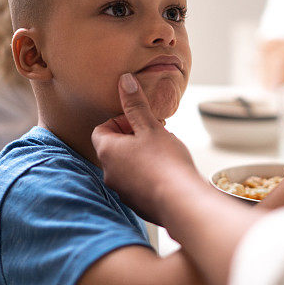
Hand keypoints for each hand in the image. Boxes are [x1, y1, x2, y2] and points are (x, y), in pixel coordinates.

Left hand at [92, 73, 204, 223]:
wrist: (181, 201)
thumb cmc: (165, 162)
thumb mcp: (150, 127)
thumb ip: (136, 105)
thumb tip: (124, 81)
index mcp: (107, 151)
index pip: (102, 129)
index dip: (122, 121)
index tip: (141, 121)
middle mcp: (109, 173)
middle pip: (115, 147)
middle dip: (134, 137)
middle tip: (156, 133)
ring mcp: (122, 191)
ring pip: (127, 165)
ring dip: (142, 155)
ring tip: (164, 151)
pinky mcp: (137, 203)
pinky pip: (138, 182)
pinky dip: (149, 174)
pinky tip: (168, 171)